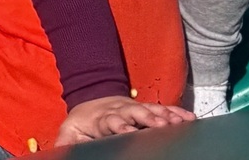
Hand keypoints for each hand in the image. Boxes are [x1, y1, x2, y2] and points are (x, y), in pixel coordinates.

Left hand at [55, 96, 194, 145]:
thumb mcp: (69, 133)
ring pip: (150, 110)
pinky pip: (162, 109)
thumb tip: (60, 153)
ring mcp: (133, 108)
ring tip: (179, 122)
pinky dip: (175, 112)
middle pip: (134, 113)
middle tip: (161, 124)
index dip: (120, 125)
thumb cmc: (81, 123)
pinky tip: (189, 117)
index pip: (112, 121)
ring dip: (165, 115)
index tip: (128, 131)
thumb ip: (67, 144)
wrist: (89, 96)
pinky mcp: (144, 109)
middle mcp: (120, 111)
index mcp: (102, 118)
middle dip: (147, 118)